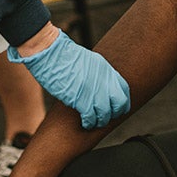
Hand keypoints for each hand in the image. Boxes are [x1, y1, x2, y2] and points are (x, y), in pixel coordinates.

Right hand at [8, 30, 129, 128]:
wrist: (51, 53)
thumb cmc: (64, 56)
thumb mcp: (89, 61)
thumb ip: (98, 74)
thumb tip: (101, 87)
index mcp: (106, 68)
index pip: (124, 90)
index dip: (122, 102)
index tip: (116, 108)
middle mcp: (104, 80)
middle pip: (119, 103)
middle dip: (114, 114)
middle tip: (105, 118)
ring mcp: (94, 90)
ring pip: (105, 114)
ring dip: (100, 121)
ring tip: (93, 122)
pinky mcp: (81, 99)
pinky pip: (91, 117)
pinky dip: (89, 123)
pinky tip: (85, 123)